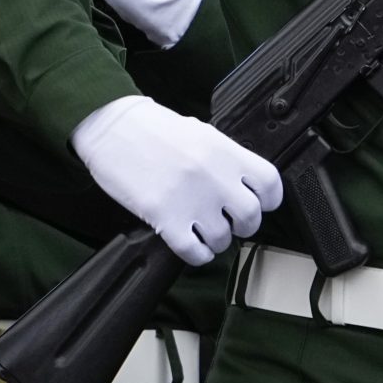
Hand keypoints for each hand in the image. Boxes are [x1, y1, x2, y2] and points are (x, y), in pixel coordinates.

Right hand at [72, 95, 282, 264]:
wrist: (112, 128)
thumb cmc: (152, 128)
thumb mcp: (200, 133)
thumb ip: (225, 158)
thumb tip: (241, 181)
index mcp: (226, 152)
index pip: (270, 184)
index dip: (269, 200)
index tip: (260, 203)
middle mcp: (215, 177)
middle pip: (250, 218)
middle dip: (242, 225)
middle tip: (229, 221)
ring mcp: (191, 199)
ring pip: (222, 240)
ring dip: (216, 241)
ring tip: (205, 231)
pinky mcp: (166, 219)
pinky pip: (194, 252)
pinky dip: (197, 255)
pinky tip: (191, 245)